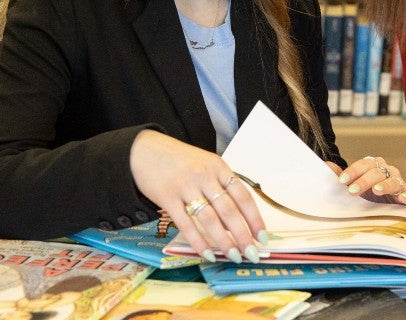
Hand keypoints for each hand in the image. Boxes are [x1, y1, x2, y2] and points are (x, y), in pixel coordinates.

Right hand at [129, 129, 266, 262]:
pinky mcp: (167, 198)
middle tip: (251, 253)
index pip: (243, 196)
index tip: (262, 236)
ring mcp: (186, 187)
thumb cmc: (180, 160)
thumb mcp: (206, 164)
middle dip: (243, 235)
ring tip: (234, 256)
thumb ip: (221, 185)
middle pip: (229, 210)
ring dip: (224, 241)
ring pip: (210, 219)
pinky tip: (207, 254)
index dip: (254, 218)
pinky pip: (186, 224)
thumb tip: (239, 219)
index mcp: (219, 167)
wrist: (144, 150)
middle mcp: (205, 176)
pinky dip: (198, 242)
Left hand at [330, 156, 405, 206]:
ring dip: (384, 185)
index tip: (342, 180)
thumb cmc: (367, 196)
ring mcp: (398, 184)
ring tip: (376, 191)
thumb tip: (327, 165)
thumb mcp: (352, 186)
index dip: (353, 171)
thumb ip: (341, 177)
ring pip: (393, 181)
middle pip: (378, 172)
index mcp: (374, 167)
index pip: (364, 164)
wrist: (385, 210)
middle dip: (364, 180)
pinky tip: (402, 199)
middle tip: (352, 191)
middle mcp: (388, 172)